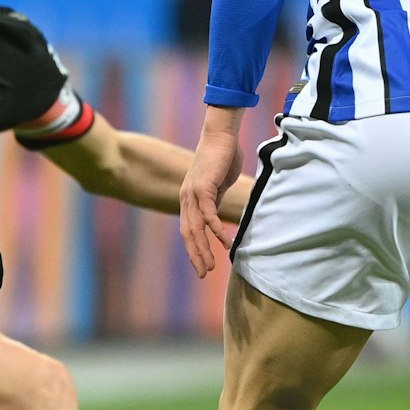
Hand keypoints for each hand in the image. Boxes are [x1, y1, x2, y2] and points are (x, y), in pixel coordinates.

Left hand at [180, 109, 245, 277]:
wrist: (221, 136)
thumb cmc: (222, 158)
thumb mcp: (218, 186)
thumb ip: (215, 201)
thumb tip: (216, 217)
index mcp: (189, 199)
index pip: (189, 229)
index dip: (194, 248)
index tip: (202, 264)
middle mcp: (186, 198)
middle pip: (188, 234)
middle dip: (196, 256)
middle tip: (203, 273)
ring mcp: (192, 193)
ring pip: (195, 228)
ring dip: (203, 249)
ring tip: (211, 265)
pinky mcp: (203, 187)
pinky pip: (209, 214)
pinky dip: (215, 230)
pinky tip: (223, 242)